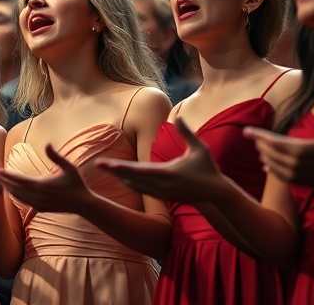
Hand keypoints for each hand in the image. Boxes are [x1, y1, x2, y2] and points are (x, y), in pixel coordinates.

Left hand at [0, 143, 94, 212]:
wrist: (83, 205)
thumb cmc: (77, 184)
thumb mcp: (69, 167)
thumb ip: (56, 156)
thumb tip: (47, 144)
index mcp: (41, 185)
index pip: (18, 179)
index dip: (4, 174)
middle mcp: (37, 196)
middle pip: (13, 188)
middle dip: (1, 180)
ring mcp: (38, 204)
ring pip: (16, 196)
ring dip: (6, 187)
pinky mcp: (40, 209)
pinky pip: (23, 201)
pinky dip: (15, 195)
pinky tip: (11, 189)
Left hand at [97, 118, 224, 202]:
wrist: (216, 194)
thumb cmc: (208, 168)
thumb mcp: (199, 149)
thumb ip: (186, 133)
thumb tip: (178, 116)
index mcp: (167, 172)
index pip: (138, 170)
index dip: (120, 167)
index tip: (106, 163)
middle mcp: (162, 184)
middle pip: (132, 178)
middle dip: (114, 171)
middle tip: (97, 165)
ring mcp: (163, 192)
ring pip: (136, 185)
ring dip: (121, 177)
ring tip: (107, 170)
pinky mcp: (165, 197)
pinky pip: (144, 191)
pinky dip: (133, 185)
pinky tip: (124, 180)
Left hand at [244, 97, 313, 188]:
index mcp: (299, 149)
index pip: (271, 141)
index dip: (257, 135)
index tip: (246, 131)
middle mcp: (293, 163)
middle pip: (268, 152)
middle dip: (259, 143)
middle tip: (253, 137)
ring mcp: (293, 174)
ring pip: (271, 163)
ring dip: (264, 155)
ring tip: (260, 148)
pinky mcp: (295, 182)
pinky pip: (277, 174)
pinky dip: (270, 168)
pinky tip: (266, 165)